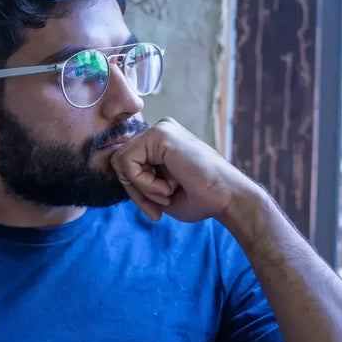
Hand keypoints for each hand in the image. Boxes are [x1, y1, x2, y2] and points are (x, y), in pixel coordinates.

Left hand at [109, 117, 258, 222]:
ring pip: (120, 162)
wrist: (225, 199)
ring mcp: (159, 129)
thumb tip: (116, 177)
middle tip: (158, 209)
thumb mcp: (159, 191)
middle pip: (119, 162)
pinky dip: (144, 184)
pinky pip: (128, 162)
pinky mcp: (159, 133)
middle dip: (135, 192)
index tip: (155, 212)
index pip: (126, 164)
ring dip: (141, 188)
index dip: (135, 192)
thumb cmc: (200, 198)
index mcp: (160, 143)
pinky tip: (168, 188)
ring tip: (167, 194)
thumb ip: (138, 181)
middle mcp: (159, 131)